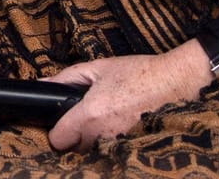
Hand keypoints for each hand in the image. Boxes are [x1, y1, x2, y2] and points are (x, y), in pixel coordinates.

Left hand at [46, 39, 211, 150]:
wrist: (174, 82)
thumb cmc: (138, 72)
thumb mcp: (99, 67)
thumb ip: (67, 77)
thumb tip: (44, 83)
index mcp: (90, 113)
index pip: (59, 140)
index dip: (57, 131)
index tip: (63, 122)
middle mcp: (102, 133)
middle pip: (76, 147)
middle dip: (77, 134)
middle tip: (88, 116)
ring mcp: (119, 143)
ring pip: (94, 151)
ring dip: (94, 139)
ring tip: (107, 118)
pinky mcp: (133, 147)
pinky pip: (112, 150)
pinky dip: (112, 141)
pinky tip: (120, 124)